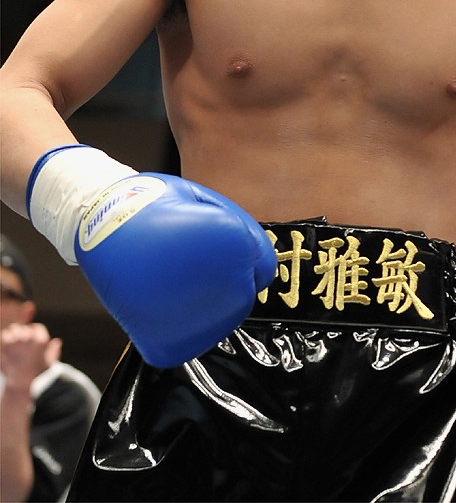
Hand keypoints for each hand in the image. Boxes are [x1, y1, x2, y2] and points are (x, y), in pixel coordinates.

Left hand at [0, 323, 61, 390]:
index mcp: (42, 340)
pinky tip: (6, 347)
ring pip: (14, 328)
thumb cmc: (37, 375)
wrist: (21, 384)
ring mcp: (18, 341)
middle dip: (24, 334)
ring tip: (14, 344)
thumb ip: (54, 351)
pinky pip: (5, 335)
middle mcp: (30, 338)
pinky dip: (5, 339)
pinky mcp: (6, 345)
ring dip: (14, 334)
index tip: (32, 339)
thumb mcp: (50, 363)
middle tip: (21, 343)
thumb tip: (57, 341)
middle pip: (25, 328)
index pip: (38, 328)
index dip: (35, 333)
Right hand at [28, 147, 277, 367]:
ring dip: (200, 303)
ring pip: (219, 323)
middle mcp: (222, 283)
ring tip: (168, 276)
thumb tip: (264, 277)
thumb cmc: (157, 208)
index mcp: (234, 244)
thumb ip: (246, 237)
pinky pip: (187, 344)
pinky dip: (175, 328)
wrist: (99, 221)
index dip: (232, 252)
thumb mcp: (209, 204)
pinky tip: (158, 300)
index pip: (262, 270)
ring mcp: (195, 317)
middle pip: (242, 298)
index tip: (198, 238)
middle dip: (219, 279)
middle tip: (180, 258)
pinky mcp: (169, 344)